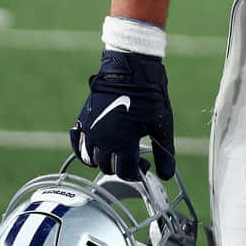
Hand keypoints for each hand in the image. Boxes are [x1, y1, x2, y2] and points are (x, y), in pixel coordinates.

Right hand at [70, 50, 175, 180]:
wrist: (131, 70)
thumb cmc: (149, 96)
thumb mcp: (162, 125)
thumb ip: (164, 152)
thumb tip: (167, 174)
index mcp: (123, 143)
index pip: (125, 172)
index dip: (137, 173)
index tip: (145, 165)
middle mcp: (102, 141)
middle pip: (108, 167)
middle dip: (122, 166)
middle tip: (135, 157)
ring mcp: (90, 131)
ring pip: (91, 159)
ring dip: (104, 160)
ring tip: (118, 151)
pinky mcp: (83, 121)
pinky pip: (78, 144)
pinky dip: (85, 150)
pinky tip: (97, 146)